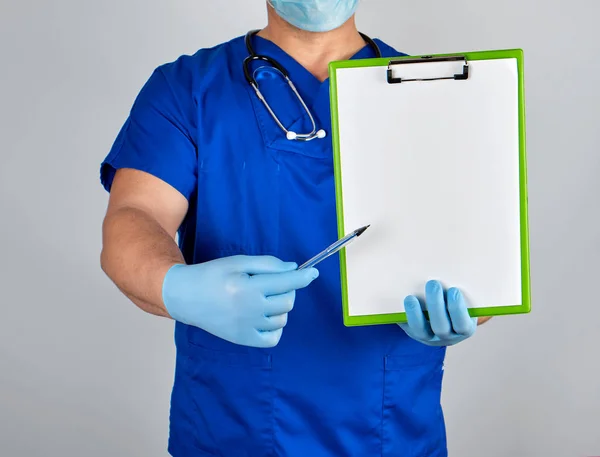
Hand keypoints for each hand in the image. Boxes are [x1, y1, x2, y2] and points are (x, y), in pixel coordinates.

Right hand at [162, 255, 318, 347]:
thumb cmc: (213, 275)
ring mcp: (247, 327)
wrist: (186, 297)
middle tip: (271, 283)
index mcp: (249, 287)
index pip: (287, 283)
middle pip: (288, 301)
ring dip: (280, 307)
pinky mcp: (243, 340)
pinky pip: (273, 338)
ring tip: (263, 299)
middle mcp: (250, 309)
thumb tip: (293, 268)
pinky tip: (264, 316)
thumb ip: (267, 264)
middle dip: (287, 289)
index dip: (303, 277)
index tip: (313, 272)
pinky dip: (275, 327)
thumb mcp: (238, 262)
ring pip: (283, 318)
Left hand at [398, 280, 476, 346]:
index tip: (454, 290)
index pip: (462, 324)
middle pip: (440, 327)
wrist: (446, 316)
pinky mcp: (413, 333)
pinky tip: (401, 303)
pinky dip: (402, 316)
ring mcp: (429, 338)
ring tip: (411, 297)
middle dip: (436, 305)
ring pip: (421, 331)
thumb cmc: (457, 303)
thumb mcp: (464, 300)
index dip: (458, 309)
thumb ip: (459, 292)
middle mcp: (447, 337)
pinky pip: (406, 328)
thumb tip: (452, 271)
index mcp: (464, 329)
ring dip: (415, 314)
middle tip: (433, 284)